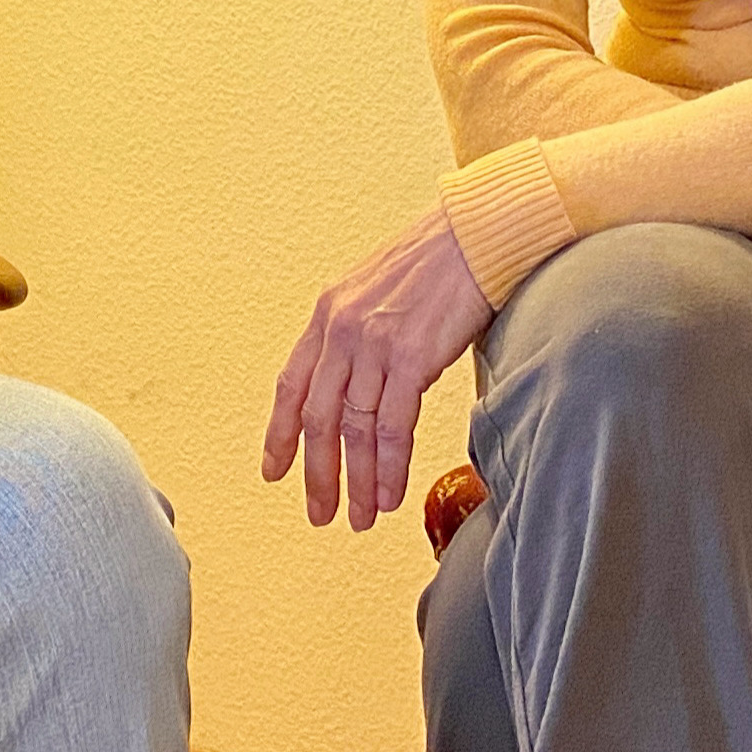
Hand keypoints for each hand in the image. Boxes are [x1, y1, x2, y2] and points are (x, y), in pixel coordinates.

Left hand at [262, 207, 493, 531]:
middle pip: (317, 419)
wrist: (476, 234)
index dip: (280, 434)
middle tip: (319, 513)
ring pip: (354, 430)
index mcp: (328, 315)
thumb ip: (360, 335)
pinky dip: (388, 468)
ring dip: (356, 481)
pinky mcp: (411, 357)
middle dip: (317, 473)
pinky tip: (388, 495)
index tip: (275, 471)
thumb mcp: (378, 292)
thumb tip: (364, 386)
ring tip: (359, 517)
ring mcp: (374, 345)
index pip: (292, 386)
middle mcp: (342, 331)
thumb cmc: (438, 262)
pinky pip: (392, 427)